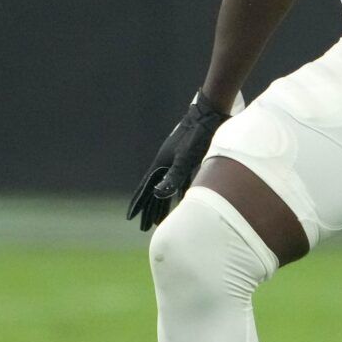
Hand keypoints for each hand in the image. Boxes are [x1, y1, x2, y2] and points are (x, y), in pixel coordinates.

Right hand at [127, 92, 229, 230]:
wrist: (210, 114)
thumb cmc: (197, 135)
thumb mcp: (185, 158)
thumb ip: (173, 177)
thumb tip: (158, 194)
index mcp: (161, 164)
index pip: (146, 188)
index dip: (139, 204)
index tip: (130, 218)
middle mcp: (166, 163)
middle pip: (154, 191)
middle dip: (150, 210)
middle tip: (145, 227)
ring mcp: (177, 161)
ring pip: (167, 188)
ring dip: (163, 204)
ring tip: (160, 220)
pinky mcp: (190, 159)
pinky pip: (181, 182)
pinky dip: (179, 193)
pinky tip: (182, 201)